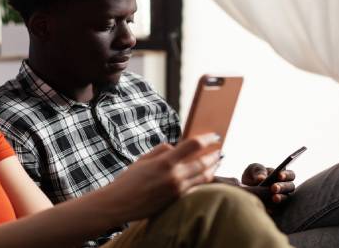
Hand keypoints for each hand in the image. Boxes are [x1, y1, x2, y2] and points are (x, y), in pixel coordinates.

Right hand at [101, 134, 221, 221]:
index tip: (215, 135)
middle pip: (203, 162)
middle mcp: (174, 175)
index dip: (207, 138)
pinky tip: (206, 177)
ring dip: (213, 168)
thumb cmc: (128, 180)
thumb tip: (175, 147)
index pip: (194, 145)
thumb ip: (161, 151)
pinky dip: (204, 181)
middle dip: (214, 155)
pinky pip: (196, 188)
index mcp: (165, 161)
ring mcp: (177, 190)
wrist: (119, 204)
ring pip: (204, 177)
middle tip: (220, 150)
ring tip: (217, 162)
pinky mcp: (177, 200)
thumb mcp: (143, 159)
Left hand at [240, 163, 295, 209]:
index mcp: (282, 175)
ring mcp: (282, 198)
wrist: (246, 189)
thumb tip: (261, 178)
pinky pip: (278, 209)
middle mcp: (285, 187)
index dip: (286, 175)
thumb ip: (259, 171)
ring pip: (286, 198)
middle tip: (274, 188)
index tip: (280, 175)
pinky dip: (274, 208)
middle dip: (282, 187)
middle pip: (290, 187)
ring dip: (280, 197)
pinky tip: (269, 208)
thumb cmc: (253, 176)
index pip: (290, 175)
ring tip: (274, 198)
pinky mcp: (276, 208)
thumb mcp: (254, 170)